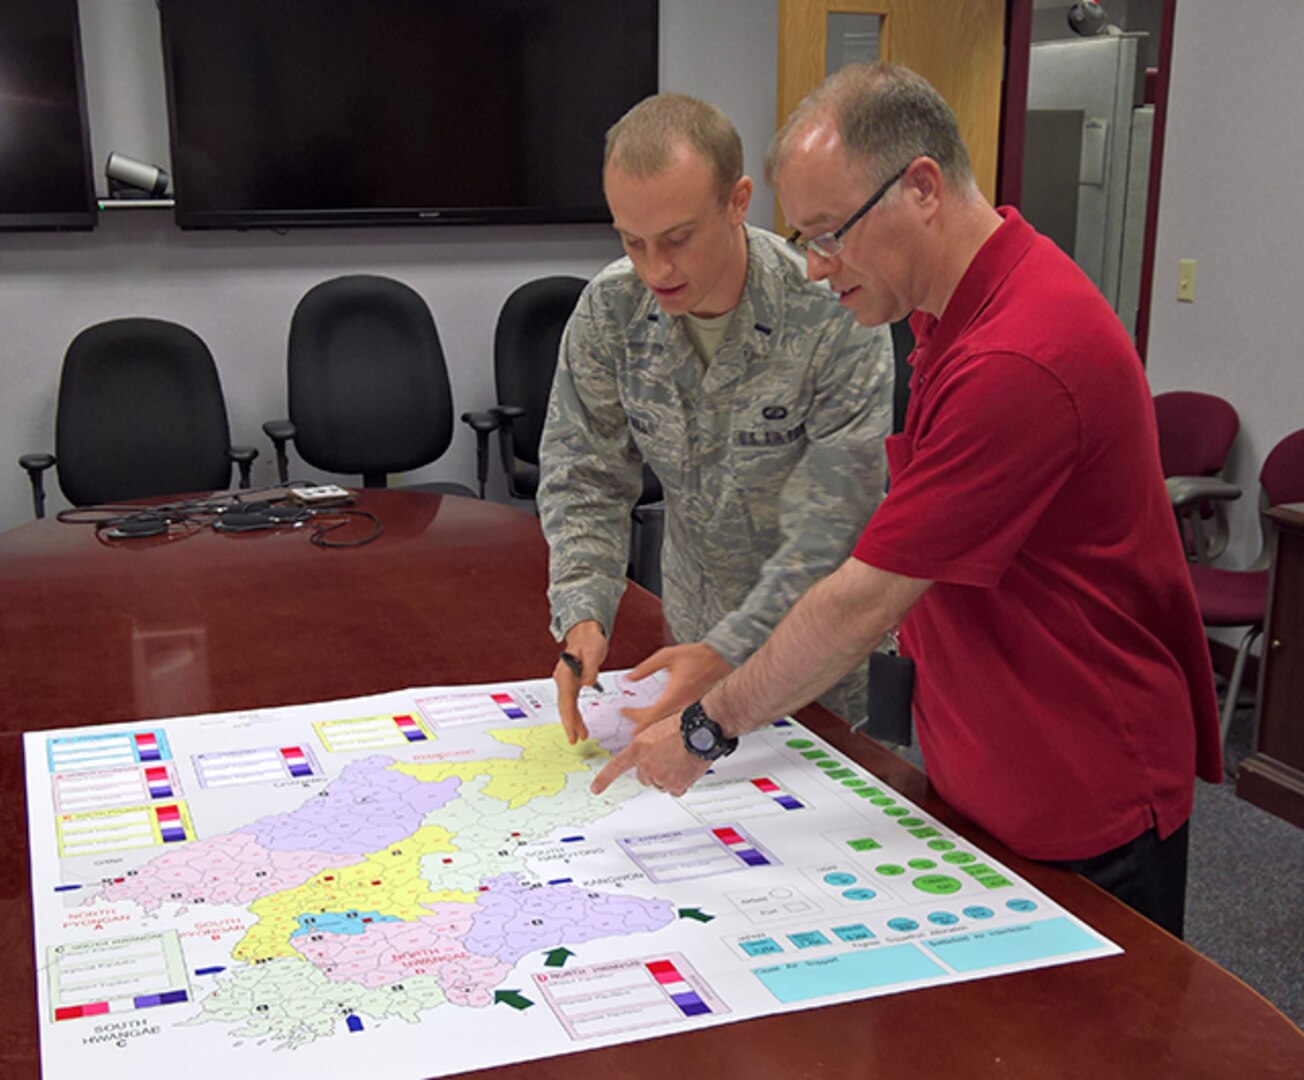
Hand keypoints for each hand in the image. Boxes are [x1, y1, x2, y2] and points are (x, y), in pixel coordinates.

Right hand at [553, 620, 607, 744]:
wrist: (586, 633)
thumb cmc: (590, 641)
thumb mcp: (594, 652)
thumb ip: (591, 668)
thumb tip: (588, 683)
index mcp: (566, 674)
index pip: (567, 700)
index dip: (570, 718)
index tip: (573, 732)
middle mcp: (562, 679)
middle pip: (565, 706)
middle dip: (570, 724)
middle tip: (575, 740)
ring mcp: (566, 682)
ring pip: (567, 706)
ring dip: (573, 721)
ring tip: (581, 736)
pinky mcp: (572, 683)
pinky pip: (571, 702)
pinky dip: (575, 714)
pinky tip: (580, 724)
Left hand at [591, 714, 709, 795]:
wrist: (702, 728)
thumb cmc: (683, 725)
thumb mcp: (655, 729)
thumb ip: (645, 746)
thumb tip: (644, 758)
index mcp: (638, 748)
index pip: (617, 766)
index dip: (604, 779)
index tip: (596, 789)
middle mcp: (646, 764)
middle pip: (644, 777)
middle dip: (653, 771)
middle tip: (668, 758)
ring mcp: (660, 776)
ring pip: (660, 784)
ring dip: (668, 776)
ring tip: (680, 759)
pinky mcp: (675, 785)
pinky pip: (674, 790)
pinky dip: (680, 783)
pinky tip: (686, 768)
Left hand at [621, 642, 731, 729]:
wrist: (725, 659)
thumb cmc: (701, 657)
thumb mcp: (668, 655)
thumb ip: (647, 667)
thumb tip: (629, 678)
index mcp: (674, 695)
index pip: (649, 715)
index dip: (634, 717)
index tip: (624, 712)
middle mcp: (683, 707)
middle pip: (657, 726)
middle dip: (640, 725)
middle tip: (630, 718)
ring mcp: (691, 711)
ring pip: (667, 727)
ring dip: (653, 726)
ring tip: (641, 721)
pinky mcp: (696, 711)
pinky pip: (678, 723)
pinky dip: (666, 723)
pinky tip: (660, 719)